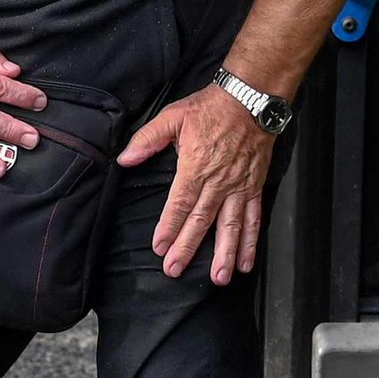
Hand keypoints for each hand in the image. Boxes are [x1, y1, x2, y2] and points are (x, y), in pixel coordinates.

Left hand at [117, 83, 277, 283]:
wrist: (251, 99)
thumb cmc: (211, 108)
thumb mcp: (173, 117)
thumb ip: (148, 140)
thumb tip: (124, 159)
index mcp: (196, 166)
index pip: (180, 203)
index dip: (169, 227)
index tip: (160, 248)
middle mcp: (219, 182)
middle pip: (201, 221)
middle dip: (188, 248)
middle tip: (176, 270)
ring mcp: (239, 187)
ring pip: (231, 226)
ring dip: (224, 254)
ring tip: (218, 278)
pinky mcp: (254, 187)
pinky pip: (253, 219)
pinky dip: (250, 242)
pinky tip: (247, 263)